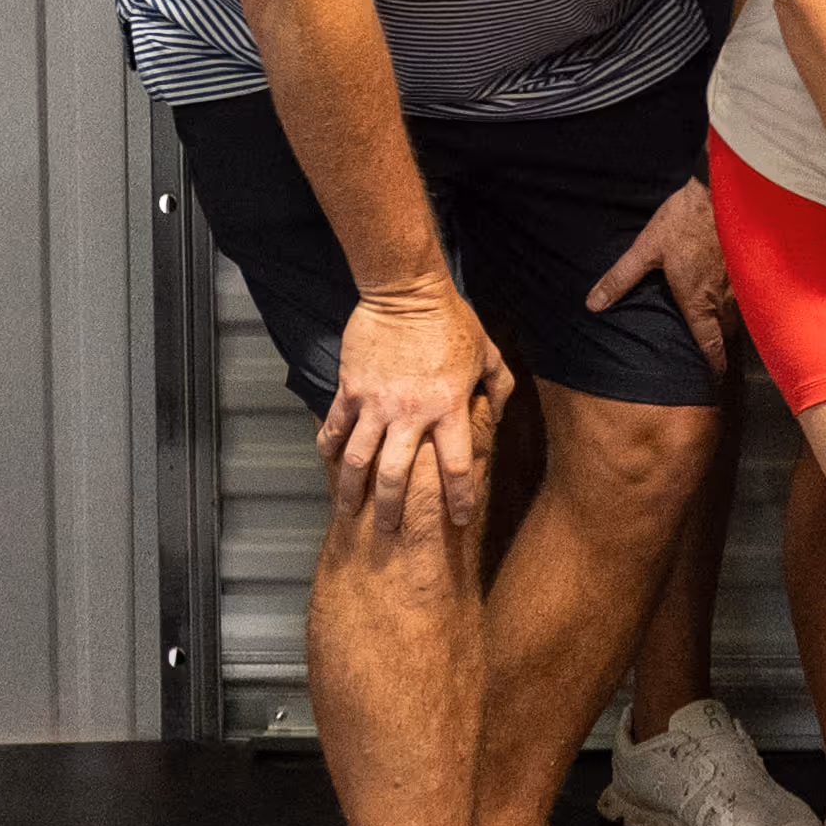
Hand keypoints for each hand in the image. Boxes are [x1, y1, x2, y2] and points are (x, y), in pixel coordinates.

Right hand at [319, 279, 511, 534]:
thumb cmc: (453, 322)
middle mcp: (411, 413)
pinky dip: (328, 447)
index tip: (458, 520)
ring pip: (358, 459)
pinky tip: (328, 463)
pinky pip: (334, 426)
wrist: (406, 292)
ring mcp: (376, 403)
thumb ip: (497, 390)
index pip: (457, 467)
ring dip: (352, 490)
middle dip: (393, 510)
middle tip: (389, 533)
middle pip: (398, 476)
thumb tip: (497, 418)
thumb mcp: (489, 354)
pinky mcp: (350, 390)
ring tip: (348, 511)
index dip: (459, 498)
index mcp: (449, 408)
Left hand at [585, 176, 732, 370]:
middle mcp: (722, 297)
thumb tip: (594, 304)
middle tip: (714, 349)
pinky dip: (740, 298)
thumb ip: (620, 278)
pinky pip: (746, 292)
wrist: (719, 193)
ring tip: (722, 323)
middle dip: (721, 342)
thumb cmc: (683, 222)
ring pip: (739, 312)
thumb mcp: (645, 249)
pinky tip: (734, 290)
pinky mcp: (747, 264)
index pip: (709, 342)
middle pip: (727, 331)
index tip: (715, 377)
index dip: (713, 363)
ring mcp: (739, 281)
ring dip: (731, 320)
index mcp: (698, 300)